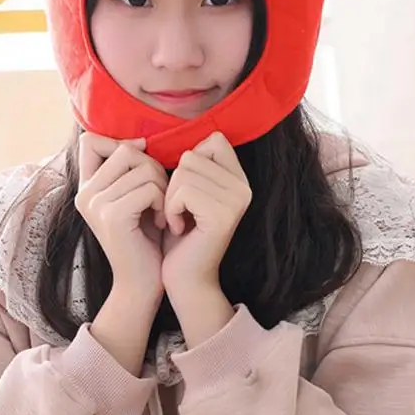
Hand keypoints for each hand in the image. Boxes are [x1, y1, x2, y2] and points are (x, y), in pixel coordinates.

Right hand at [75, 133, 167, 307]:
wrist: (142, 283)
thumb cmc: (145, 238)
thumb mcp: (134, 197)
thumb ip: (130, 170)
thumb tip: (140, 140)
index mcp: (85, 188)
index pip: (89, 140)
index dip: (119, 143)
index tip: (143, 163)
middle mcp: (84, 194)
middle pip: (124, 149)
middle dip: (152, 167)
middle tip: (160, 196)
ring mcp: (95, 205)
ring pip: (141, 167)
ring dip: (162, 187)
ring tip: (162, 211)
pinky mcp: (112, 217)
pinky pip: (148, 188)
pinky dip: (163, 202)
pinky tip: (162, 221)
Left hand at [161, 132, 251, 307]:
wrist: (184, 279)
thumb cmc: (179, 236)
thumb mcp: (186, 193)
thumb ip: (192, 166)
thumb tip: (173, 135)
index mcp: (239, 179)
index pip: (212, 140)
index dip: (187, 163)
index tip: (184, 193)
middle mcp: (244, 187)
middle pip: (192, 155)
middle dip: (173, 184)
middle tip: (178, 212)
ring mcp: (237, 200)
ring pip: (185, 172)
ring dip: (170, 198)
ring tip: (178, 220)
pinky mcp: (223, 214)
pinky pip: (183, 190)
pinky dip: (170, 209)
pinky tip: (178, 228)